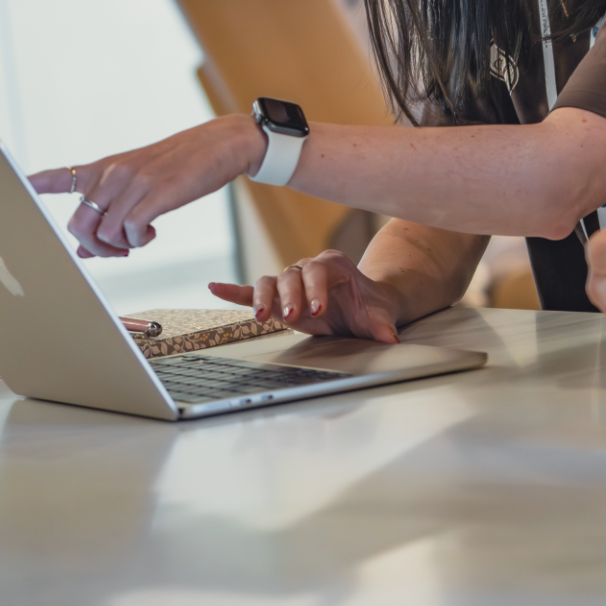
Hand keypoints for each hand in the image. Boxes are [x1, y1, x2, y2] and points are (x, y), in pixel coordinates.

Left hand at [27, 115, 265, 258]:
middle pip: (78, 223)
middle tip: (118, 248)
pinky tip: (152, 231)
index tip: (10, 190)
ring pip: (103, 233)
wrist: (221, 144)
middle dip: (93, 247)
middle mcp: (113, 173)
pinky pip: (130, 231)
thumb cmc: (182, 164)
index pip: (60, 176)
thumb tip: (85, 251)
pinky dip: (138, 241)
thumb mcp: (142, 181)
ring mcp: (134, 182)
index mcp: (106, 167)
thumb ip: (112, 210)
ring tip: (141, 237)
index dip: (31, 185)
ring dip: (120, 247)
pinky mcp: (157, 193)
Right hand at [207, 250, 401, 342]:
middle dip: (291, 294)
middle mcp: (308, 268)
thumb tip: (391, 340)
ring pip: (270, 280)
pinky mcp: (277, 297)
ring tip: (262, 317)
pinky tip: (214, 287)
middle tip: (293, 315)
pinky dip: (233, 290)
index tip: (318, 310)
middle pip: (292, 274)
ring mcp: (290, 281)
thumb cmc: (371, 306)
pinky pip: (252, 290)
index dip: (316, 289)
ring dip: (264, 297)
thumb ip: (383, 326)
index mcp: (334, 265)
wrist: (365, 304)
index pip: (319, 270)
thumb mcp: (379, 315)